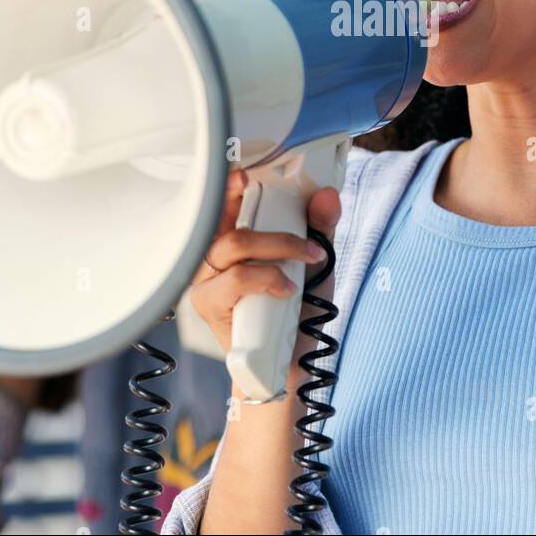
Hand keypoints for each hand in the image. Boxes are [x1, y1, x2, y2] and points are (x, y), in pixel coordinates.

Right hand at [189, 170, 339, 362]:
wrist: (289, 363)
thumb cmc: (296, 311)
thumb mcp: (315, 265)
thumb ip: (321, 229)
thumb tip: (329, 195)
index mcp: (232, 242)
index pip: (222, 206)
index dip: (227, 187)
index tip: (243, 172)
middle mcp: (212, 258)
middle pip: (230, 226)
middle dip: (276, 233)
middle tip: (309, 248)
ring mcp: (206, 282)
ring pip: (230, 248)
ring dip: (275, 253)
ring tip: (302, 271)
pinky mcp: (209, 307)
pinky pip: (234, 280)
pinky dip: (266, 280)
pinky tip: (286, 291)